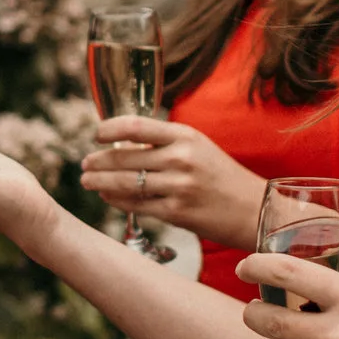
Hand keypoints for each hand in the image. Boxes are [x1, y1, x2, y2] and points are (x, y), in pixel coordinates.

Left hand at [80, 118, 264, 249]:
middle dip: (97, 161)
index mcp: (185, 136)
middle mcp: (181, 158)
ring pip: (125, 182)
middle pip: (124, 157)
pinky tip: (108, 196)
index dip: (108, 129)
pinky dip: (117, 200)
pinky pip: (137, 205)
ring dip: (100, 181)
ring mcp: (178, 186)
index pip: (135, 126)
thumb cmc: (222, 177)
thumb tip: (123, 144)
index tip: (96, 135)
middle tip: (84, 164)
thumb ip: (165, 143)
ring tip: (88, 180)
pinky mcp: (177, 212)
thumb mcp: (198, 147)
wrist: (254, 209)